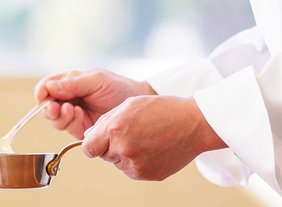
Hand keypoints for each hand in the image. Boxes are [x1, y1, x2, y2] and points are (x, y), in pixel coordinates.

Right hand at [34, 69, 154, 139]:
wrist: (138, 104)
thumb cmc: (118, 87)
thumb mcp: (96, 80)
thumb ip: (72, 84)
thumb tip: (49, 87)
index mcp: (69, 82)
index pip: (47, 86)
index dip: (42, 91)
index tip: (43, 95)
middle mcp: (69, 99)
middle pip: (47, 105)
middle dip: (49, 107)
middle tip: (56, 107)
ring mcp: (75, 115)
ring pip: (55, 119)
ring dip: (59, 116)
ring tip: (72, 110)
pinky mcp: (82, 129)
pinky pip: (68, 129)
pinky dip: (70, 123)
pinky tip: (80, 116)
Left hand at [82, 94, 226, 180]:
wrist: (193, 124)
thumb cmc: (160, 109)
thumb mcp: (128, 106)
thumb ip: (104, 122)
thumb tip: (87, 137)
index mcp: (115, 130)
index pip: (88, 148)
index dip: (93, 143)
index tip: (99, 140)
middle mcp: (123, 149)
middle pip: (103, 155)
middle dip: (110, 146)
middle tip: (131, 133)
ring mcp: (136, 165)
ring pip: (118, 164)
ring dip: (124, 154)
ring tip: (144, 139)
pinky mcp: (148, 175)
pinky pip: (132, 171)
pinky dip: (137, 162)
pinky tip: (152, 148)